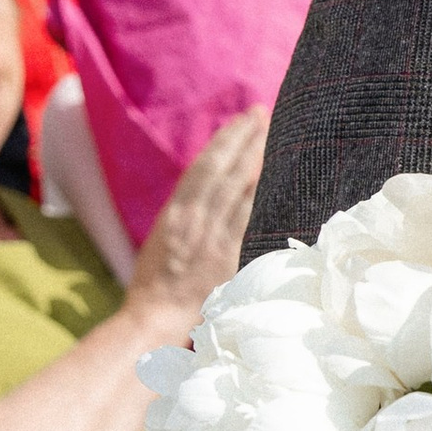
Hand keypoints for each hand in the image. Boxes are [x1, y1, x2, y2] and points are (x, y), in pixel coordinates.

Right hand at [123, 110, 268, 340]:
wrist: (154, 317)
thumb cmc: (155, 282)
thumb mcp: (164, 239)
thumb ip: (185, 215)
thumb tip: (210, 191)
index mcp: (174, 211)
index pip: (204, 166)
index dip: (225, 140)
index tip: (243, 120)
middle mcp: (193, 217)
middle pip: (223, 168)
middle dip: (244, 138)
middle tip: (262, 113)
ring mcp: (212, 236)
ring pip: (238, 187)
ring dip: (256, 158)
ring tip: (272, 134)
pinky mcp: (228, 256)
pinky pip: (248, 218)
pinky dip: (261, 194)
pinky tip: (276, 176)